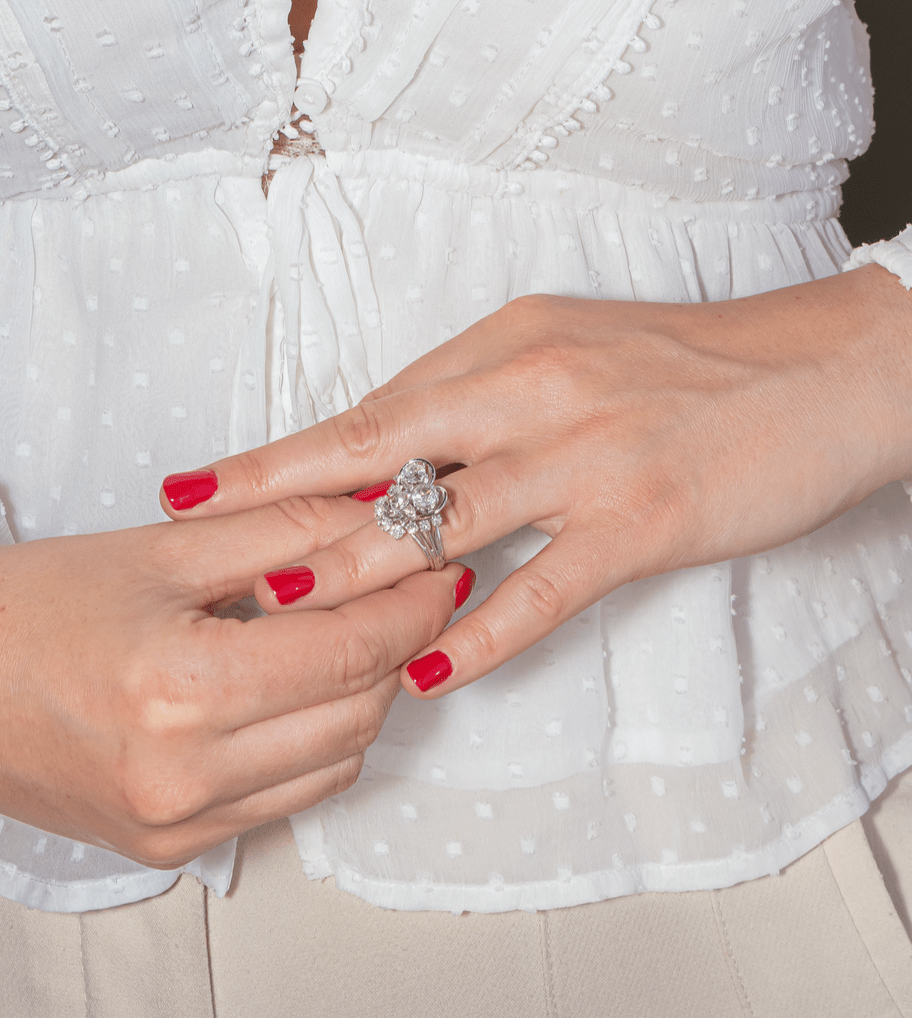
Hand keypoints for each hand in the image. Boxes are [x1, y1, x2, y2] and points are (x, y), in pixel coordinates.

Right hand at [0, 501, 464, 867]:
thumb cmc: (31, 601)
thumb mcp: (167, 545)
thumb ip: (286, 528)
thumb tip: (379, 516)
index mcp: (182, 688)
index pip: (352, 648)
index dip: (415, 601)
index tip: (444, 564)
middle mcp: (185, 775)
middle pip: (358, 710)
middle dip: (399, 643)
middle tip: (407, 588)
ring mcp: (178, 822)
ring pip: (336, 760)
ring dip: (362, 694)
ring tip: (350, 632)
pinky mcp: (171, 844)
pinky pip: (289, 796)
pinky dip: (316, 742)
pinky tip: (299, 690)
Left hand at [159, 265, 911, 697]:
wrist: (823, 368)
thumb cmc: (684, 362)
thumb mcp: (565, 350)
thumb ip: (477, 398)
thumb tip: (391, 450)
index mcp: (503, 347)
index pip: (371, 413)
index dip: (283, 456)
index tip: (206, 483)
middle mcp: (529, 390)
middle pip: (379, 452)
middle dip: (276, 499)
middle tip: (194, 536)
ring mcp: (584, 454)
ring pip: (447, 520)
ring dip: (358, 572)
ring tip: (278, 613)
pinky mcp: (641, 517)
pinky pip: (546, 585)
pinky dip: (482, 631)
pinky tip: (428, 671)